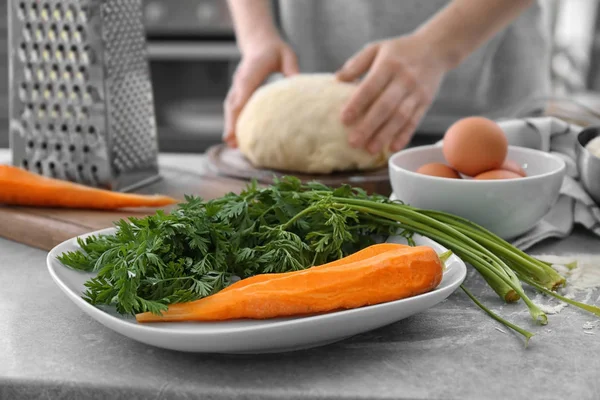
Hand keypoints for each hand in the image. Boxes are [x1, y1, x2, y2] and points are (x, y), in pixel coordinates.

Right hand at [223, 36, 298, 146]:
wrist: (260, 43)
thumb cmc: (275, 50)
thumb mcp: (287, 55)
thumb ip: (291, 68)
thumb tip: (298, 84)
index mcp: (251, 70)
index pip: (244, 89)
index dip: (240, 104)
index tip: (238, 118)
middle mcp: (240, 80)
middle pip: (232, 103)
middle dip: (231, 122)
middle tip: (231, 141)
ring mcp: (237, 87)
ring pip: (230, 108)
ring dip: (230, 125)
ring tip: (232, 144)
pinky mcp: (239, 92)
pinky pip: (234, 108)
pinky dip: (234, 122)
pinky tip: (237, 138)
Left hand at [336, 34, 448, 153]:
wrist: (436, 48)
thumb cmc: (399, 51)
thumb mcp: (377, 48)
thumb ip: (356, 64)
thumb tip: (337, 80)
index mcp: (388, 64)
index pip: (370, 87)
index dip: (357, 104)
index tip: (344, 119)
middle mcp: (404, 79)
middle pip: (385, 106)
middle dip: (369, 126)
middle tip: (353, 142)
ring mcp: (416, 92)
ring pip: (400, 117)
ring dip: (385, 135)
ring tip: (370, 150)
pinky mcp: (426, 102)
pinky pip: (415, 121)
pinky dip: (404, 135)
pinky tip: (393, 147)